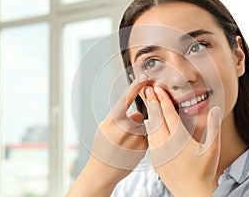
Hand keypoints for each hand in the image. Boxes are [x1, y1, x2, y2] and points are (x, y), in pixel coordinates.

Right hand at [67, 75, 148, 196]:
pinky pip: (146, 136)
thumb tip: (134, 110)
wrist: (103, 171)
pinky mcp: (145, 147)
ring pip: (142, 126)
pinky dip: (141, 140)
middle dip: (132, 121)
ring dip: (138, 131)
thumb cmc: (102, 148)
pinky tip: (131, 149)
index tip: (145, 77)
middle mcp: (126, 128)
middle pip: (137, 115)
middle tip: (123, 134)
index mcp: (113, 121)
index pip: (127, 98)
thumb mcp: (104, 127)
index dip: (136, 86)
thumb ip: (118, 116)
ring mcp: (136, 138)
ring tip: (126, 144)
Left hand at [144, 86, 221, 196]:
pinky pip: (149, 139)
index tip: (158, 88)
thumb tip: (215, 109)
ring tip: (147, 100)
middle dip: (153, 101)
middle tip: (148, 88)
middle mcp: (166, 143)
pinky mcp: (155, 159)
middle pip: (157, 117)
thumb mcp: (212, 149)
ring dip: (149, 113)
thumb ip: (213, 127)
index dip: (163, 99)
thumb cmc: (203, 171)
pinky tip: (147, 122)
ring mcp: (158, 151)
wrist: (190, 192)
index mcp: (179, 138)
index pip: (169, 113)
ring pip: (151, 127)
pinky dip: (148, 128)